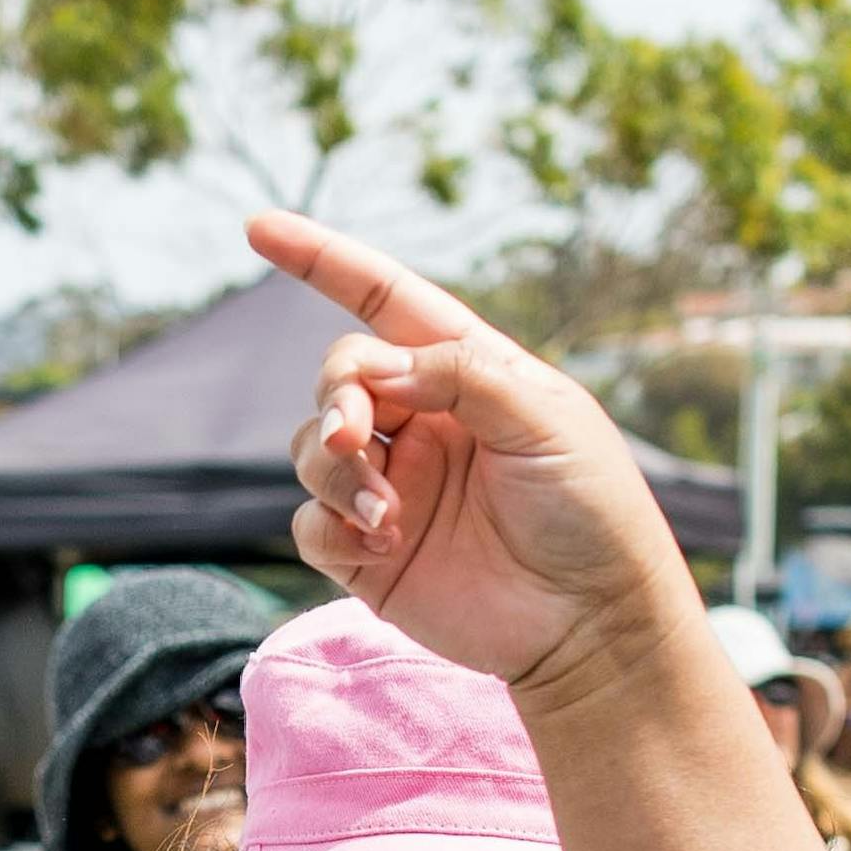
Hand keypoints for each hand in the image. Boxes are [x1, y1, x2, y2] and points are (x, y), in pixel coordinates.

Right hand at [242, 212, 706, 696]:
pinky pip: (310, 523)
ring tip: (389, 517)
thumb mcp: (546, 419)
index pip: (383, 299)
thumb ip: (463, 372)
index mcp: (466, 372)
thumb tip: (376, 367)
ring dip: (337, 473)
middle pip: (339, 377)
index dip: (321, 260)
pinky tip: (383, 547)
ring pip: (313, 450)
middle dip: (337, 398)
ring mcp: (392, 486)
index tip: (258, 227)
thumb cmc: (591, 511)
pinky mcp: (368, 554)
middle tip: (355, 439)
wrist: (592, 624)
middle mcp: (421, 422)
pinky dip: (333, 527)